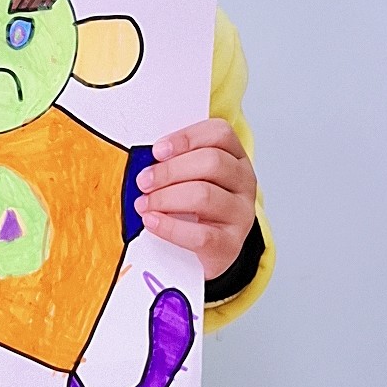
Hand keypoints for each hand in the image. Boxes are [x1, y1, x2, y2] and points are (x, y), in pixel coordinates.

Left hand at [134, 120, 257, 280]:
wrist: (206, 252)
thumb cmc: (193, 209)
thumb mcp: (189, 178)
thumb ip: (174, 163)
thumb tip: (144, 162)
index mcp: (236, 158)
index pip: (220, 134)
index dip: (186, 138)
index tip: (157, 150)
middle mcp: (244, 182)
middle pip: (212, 162)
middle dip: (170, 170)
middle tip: (143, 181)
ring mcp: (241, 214)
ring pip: (205, 195)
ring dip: (166, 197)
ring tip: (144, 204)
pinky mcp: (230, 244)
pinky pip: (201, 235)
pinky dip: (170, 227)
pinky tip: (152, 221)